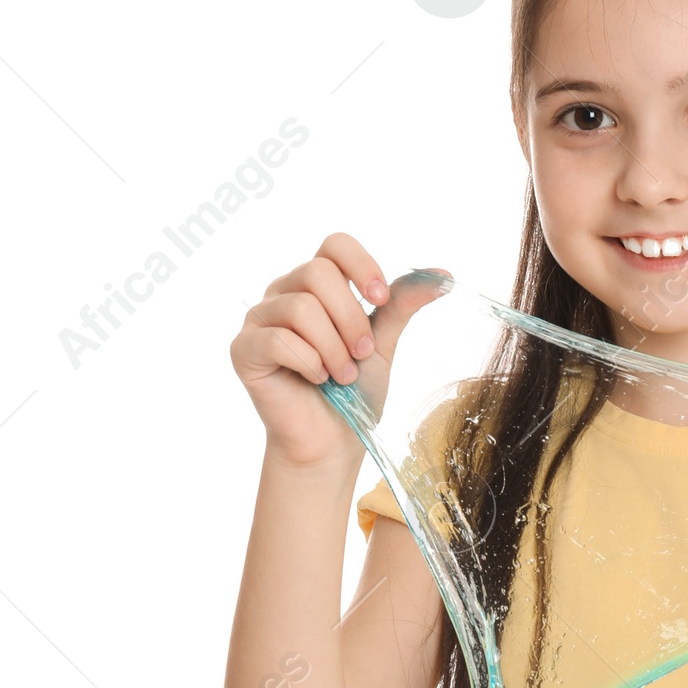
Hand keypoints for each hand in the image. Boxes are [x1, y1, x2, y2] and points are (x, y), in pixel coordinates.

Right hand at [229, 233, 451, 469]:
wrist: (332, 443)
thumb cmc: (354, 392)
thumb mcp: (383, 343)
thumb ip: (401, 305)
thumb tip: (443, 274)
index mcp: (315, 285)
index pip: (334, 244)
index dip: (362, 266)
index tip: (381, 300)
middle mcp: (282, 293)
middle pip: (317, 273)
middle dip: (351, 319)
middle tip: (362, 354)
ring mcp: (259, 320)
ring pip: (300, 307)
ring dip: (333, 348)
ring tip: (342, 376)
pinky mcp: (244, 350)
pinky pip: (278, 340)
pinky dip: (309, 364)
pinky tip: (317, 381)